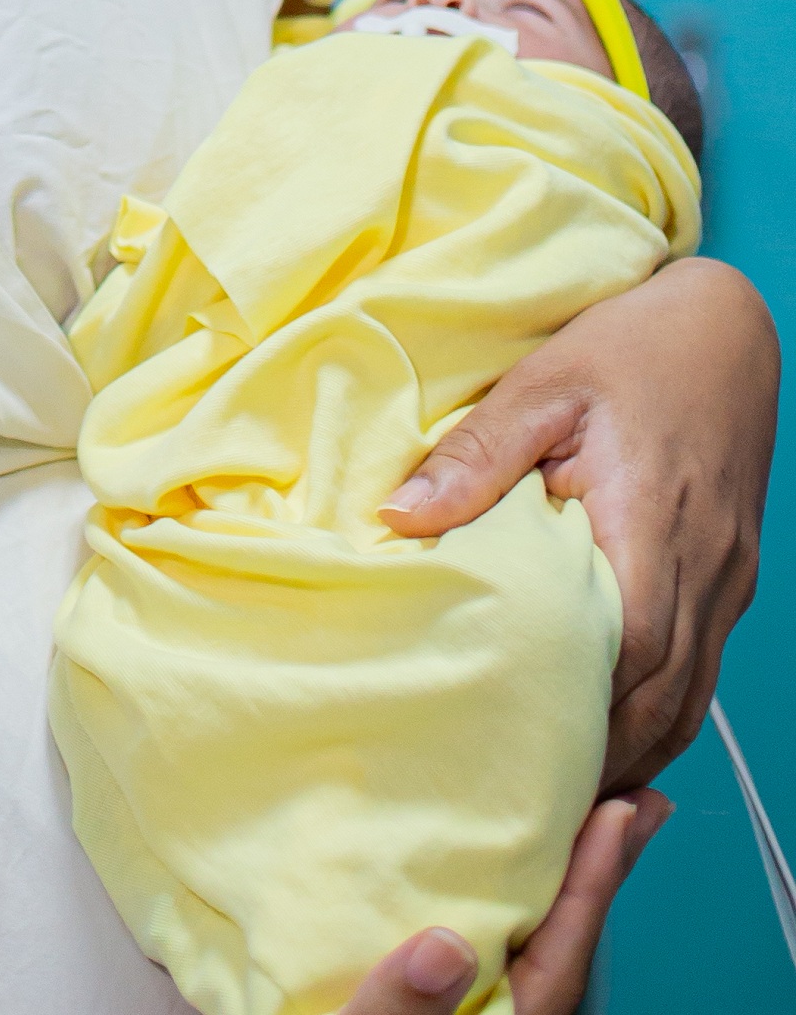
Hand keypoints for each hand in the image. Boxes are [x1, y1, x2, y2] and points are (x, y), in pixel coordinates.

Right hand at [339, 793, 669, 1014]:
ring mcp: (476, 1014)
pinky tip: (501, 879)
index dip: (593, 886)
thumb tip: (446, 947)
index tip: (622, 815)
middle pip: (560, 949)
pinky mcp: (441, 1007)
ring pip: (529, 952)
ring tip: (587, 827)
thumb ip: (398, 1009)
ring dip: (559, 887)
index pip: (557, 961)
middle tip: (641, 807)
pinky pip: (491, 953)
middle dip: (598, 878)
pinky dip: (510, 908)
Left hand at [381, 256, 777, 787]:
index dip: (575, 720)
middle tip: (523, 803)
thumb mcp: (540, 385)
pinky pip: (700, 671)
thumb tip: (399, 518)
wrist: (722, 327)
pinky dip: (659, 713)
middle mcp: (702, 571)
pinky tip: (611, 729)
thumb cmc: (628, 349)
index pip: (626, 656)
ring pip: (688, 700)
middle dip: (599, 761)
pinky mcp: (731, 577)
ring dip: (632, 749)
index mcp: (651, 529)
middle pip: (661, 701)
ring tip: (561, 790)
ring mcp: (726, 581)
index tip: (510, 762)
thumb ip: (476, 456)